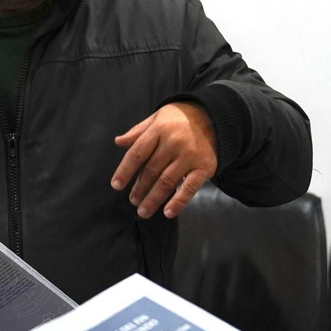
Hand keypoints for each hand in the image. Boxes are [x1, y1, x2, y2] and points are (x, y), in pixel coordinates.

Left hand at [111, 103, 216, 219]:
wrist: (214, 116)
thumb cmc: (179, 119)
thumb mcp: (157, 118)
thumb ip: (137, 132)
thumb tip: (118, 142)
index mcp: (159, 129)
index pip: (137, 153)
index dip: (125, 171)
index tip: (116, 185)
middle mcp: (174, 142)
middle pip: (151, 170)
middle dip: (140, 188)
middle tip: (133, 201)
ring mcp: (190, 156)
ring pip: (167, 182)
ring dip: (153, 199)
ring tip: (143, 211)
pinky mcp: (204, 167)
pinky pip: (190, 188)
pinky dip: (178, 202)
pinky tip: (168, 213)